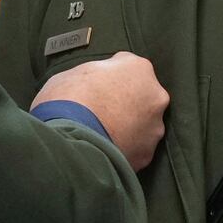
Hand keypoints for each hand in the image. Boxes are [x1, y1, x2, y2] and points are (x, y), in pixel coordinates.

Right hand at [33, 52, 168, 170]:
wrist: (69, 140)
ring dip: (128, 128)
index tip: (99, 86)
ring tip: (102, 134)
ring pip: (143, 126)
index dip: (111, 77)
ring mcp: (154, 127)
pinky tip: (105, 149)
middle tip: (102, 112)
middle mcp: (155, 96)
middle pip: (143, 97)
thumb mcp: (74, 73)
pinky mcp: (147, 154)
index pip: (129, 67)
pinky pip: (136, 149)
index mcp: (138, 69)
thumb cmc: (67, 101)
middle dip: (126, 103)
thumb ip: (95, 75)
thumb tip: (93, 83)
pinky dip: (124, 150)